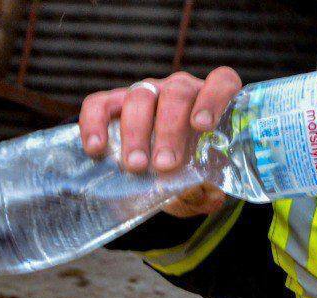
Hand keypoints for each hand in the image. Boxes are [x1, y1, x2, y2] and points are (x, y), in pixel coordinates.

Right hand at [78, 67, 241, 216]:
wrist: (167, 180)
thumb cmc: (196, 178)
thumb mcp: (207, 187)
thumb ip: (208, 189)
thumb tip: (202, 195)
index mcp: (212, 105)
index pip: (222, 83)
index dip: (214, 99)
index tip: (202, 125)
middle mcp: (181, 91)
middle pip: (177, 94)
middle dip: (170, 129)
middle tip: (165, 164)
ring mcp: (148, 94)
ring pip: (140, 96)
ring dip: (136, 131)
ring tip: (136, 166)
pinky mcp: (115, 103)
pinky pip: (100, 103)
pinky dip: (95, 122)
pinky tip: (95, 148)